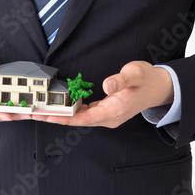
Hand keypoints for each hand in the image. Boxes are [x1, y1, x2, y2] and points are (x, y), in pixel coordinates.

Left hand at [31, 61, 172, 127]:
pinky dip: (71, 112)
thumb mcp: (136, 73)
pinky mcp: (106, 112)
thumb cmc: (147, 78)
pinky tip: (59, 107)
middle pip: (79, 121)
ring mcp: (108, 116)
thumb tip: (107, 85)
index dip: (65, 118)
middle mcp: (110, 117)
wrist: (158, 87)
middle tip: (35, 114)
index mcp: (116, 109)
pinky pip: (85, 114)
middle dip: (57, 118)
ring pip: (81, 118)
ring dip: (62, 116)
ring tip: (41, 112)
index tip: (48, 116)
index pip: (85, 118)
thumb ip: (121, 79)